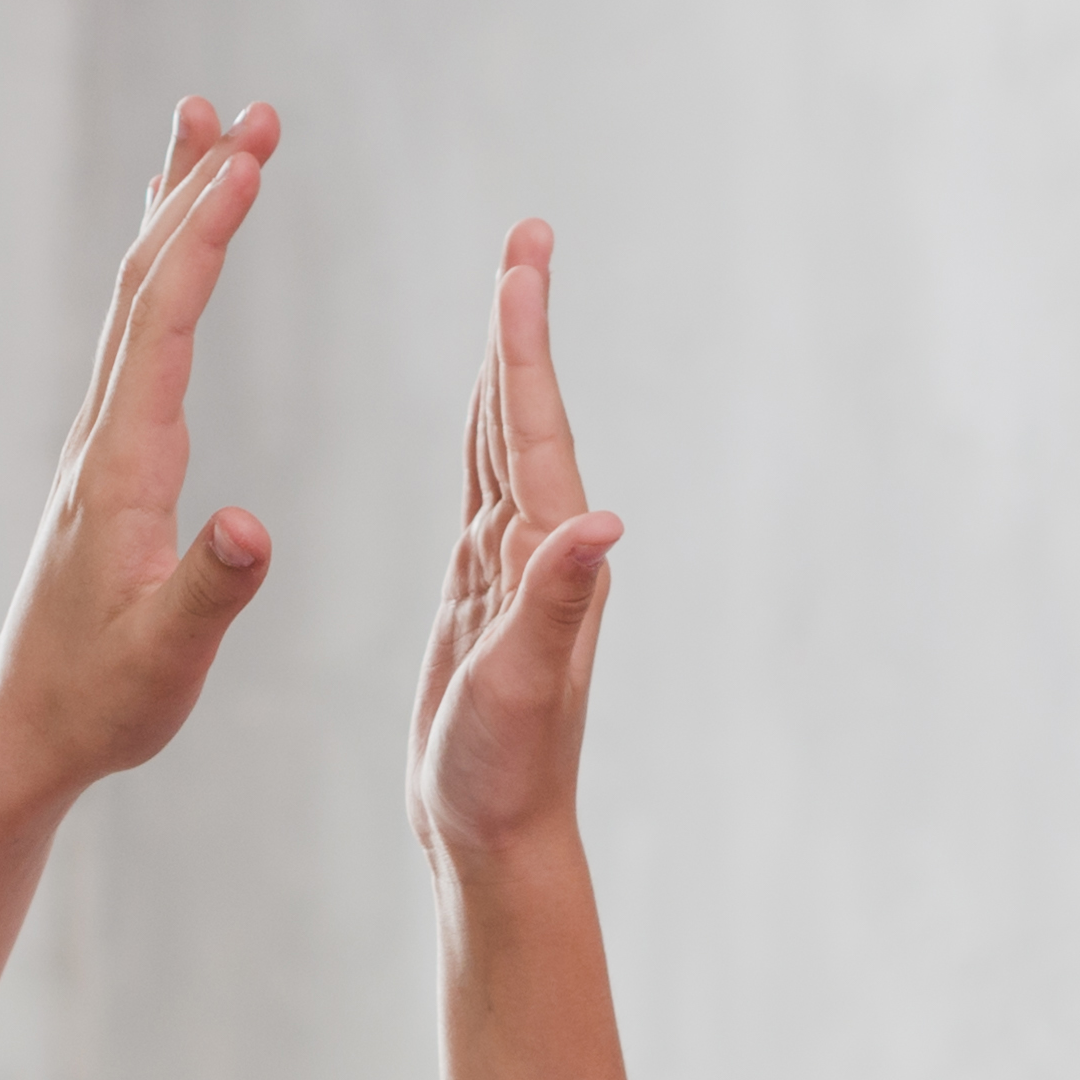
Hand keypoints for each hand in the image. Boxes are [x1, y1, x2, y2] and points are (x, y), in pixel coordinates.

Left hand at [0, 100, 281, 786]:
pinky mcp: (109, 461)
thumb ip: (211, 591)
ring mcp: (101, 443)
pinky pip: (137, 337)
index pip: (164, 322)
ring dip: (174, 211)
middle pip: (144, 281)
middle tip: (255, 110)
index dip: (206, 235)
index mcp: (122, 465)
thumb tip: (251, 527)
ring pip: (134, 297)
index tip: (251, 160)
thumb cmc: (103, 700)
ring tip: (206, 128)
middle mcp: (103, 436)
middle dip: (199, 189)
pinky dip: (164, 272)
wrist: (32, 731)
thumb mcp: (169, 655)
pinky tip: (177, 255)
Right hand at [410, 221, 621, 868]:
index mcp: (551, 559)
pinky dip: (477, 440)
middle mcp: (543, 553)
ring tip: (505, 296)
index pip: (534, 427)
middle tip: (525, 238)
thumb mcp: (525, 686)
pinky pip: (481, 493)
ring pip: (502, 446)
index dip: (522, 339)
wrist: (496, 841)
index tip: (521, 256)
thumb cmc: (506, 774)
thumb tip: (603, 522)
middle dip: (519, 324)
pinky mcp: (483, 600)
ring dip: (502, 371)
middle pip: (524, 415)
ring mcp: (512, 574)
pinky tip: (476, 418)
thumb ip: (557, 601)